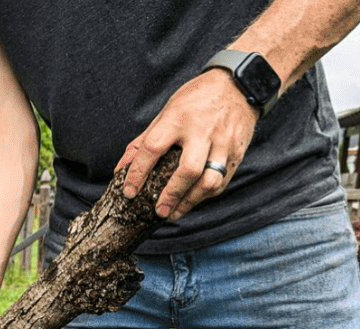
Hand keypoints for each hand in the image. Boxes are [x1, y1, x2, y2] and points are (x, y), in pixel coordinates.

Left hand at [116, 68, 258, 221]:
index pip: (153, 148)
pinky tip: (192, 200)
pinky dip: (205, 195)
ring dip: (190, 201)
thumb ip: (144, 141)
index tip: (130, 192)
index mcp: (178, 118)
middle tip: (158, 211)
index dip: (138, 173)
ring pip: (209, 181)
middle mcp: (202, 131)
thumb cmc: (196, 99)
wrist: (239, 84)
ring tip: (174, 213)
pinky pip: (221, 181)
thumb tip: (120, 168)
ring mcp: (222, 143)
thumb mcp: (167, 112)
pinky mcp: (236, 152)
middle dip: (171, 194)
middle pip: (188, 170)